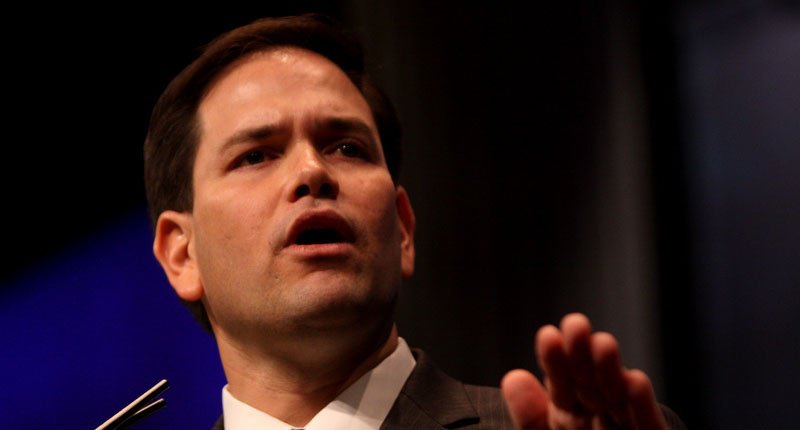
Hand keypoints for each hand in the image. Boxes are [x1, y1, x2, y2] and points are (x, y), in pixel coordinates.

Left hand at [500, 313, 667, 428]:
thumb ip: (530, 418)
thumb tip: (513, 376)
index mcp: (569, 420)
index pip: (561, 385)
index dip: (555, 361)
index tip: (548, 334)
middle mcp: (598, 422)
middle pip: (591, 385)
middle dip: (583, 356)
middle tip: (576, 324)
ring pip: (619, 400)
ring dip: (612, 371)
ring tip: (602, 344)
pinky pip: (647, 428)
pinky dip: (641, 407)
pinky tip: (633, 383)